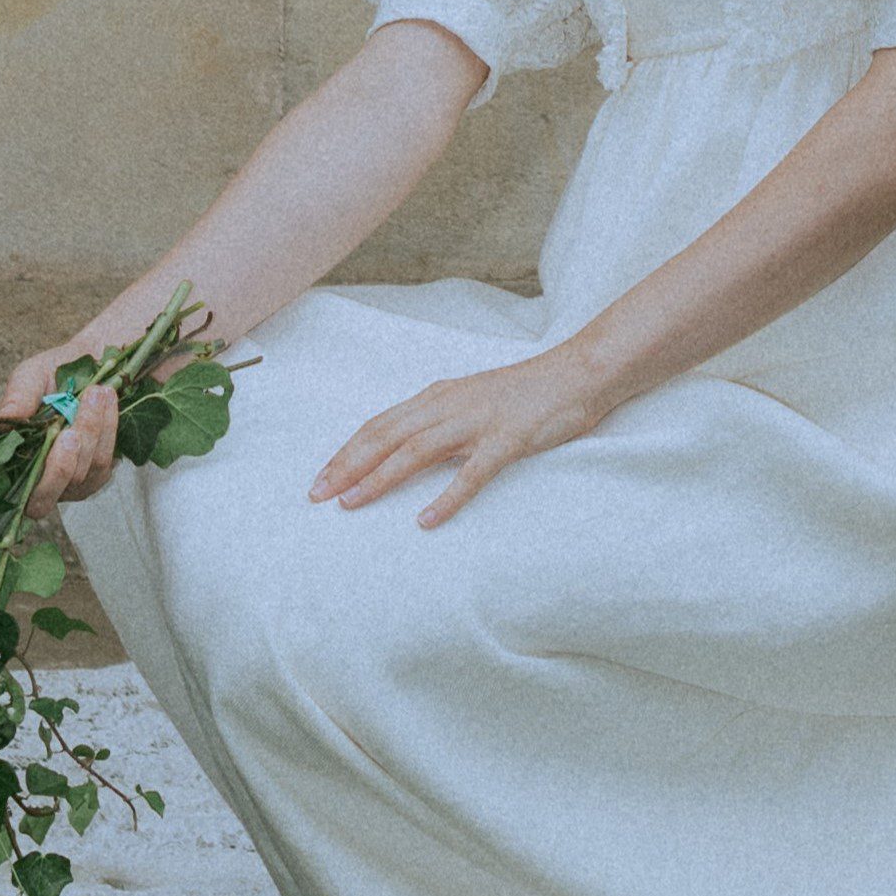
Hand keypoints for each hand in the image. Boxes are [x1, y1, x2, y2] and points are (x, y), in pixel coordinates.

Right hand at [0, 344, 125, 510]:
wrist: (99, 360)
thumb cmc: (58, 371)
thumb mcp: (33, 375)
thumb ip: (19, 395)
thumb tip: (5, 418)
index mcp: (13, 457)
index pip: (15, 491)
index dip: (33, 477)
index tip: (55, 436)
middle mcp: (39, 477)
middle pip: (45, 495)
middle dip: (62, 463)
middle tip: (73, 426)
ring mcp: (70, 481)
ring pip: (80, 476)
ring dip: (92, 433)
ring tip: (98, 393)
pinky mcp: (97, 474)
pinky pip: (103, 465)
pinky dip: (108, 433)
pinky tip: (108, 402)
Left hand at [310, 348, 603, 531]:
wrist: (578, 374)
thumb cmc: (525, 393)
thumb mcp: (471, 402)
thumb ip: (439, 422)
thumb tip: (404, 451)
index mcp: (437, 397)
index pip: (379, 425)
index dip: (346, 452)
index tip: (319, 480)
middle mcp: (449, 405)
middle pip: (386, 436)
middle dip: (347, 466)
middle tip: (318, 496)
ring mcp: (478, 421)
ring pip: (416, 451)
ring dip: (380, 478)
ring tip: (352, 504)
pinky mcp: (508, 439)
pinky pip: (473, 472)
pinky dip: (447, 497)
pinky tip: (427, 520)